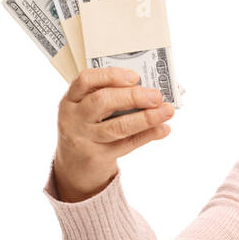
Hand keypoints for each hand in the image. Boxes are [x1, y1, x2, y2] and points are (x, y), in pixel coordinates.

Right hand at [53, 67, 174, 201]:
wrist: (74, 163)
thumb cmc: (88, 127)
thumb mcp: (88, 110)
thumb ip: (111, 98)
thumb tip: (149, 90)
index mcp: (71, 99)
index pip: (86, 80)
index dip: (110, 76)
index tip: (135, 76)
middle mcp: (73, 117)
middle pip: (103, 102)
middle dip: (133, 97)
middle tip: (156, 96)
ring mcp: (84, 138)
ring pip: (118, 126)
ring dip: (146, 118)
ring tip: (167, 111)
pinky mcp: (98, 157)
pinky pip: (127, 144)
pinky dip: (148, 135)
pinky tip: (163, 129)